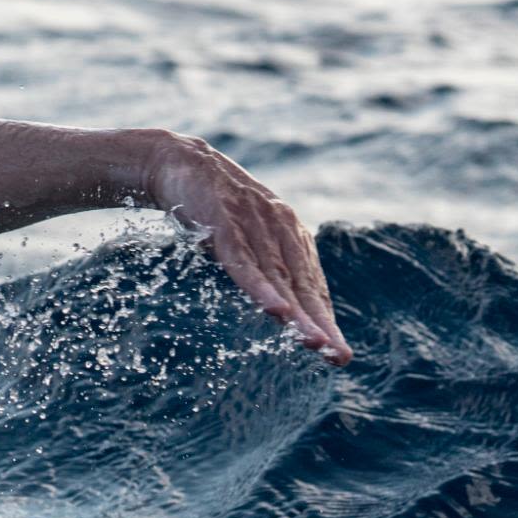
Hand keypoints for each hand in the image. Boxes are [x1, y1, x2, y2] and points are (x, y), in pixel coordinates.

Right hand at [138, 133, 352, 363]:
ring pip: (278, 278)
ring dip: (298, 314)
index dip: (324, 319)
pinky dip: (260, 288)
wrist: (178, 160)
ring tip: (315, 344)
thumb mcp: (242, 235)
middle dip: (321, 324)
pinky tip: (275, 311)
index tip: (338, 353)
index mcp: (289, 234)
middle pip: (302, 285)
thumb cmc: (210, 206)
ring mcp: (254, 225)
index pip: (310, 284)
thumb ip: (261, 263)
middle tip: (338, 356)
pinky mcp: (225, 223)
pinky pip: (244, 262)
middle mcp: (280, 228)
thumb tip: (274, 304)